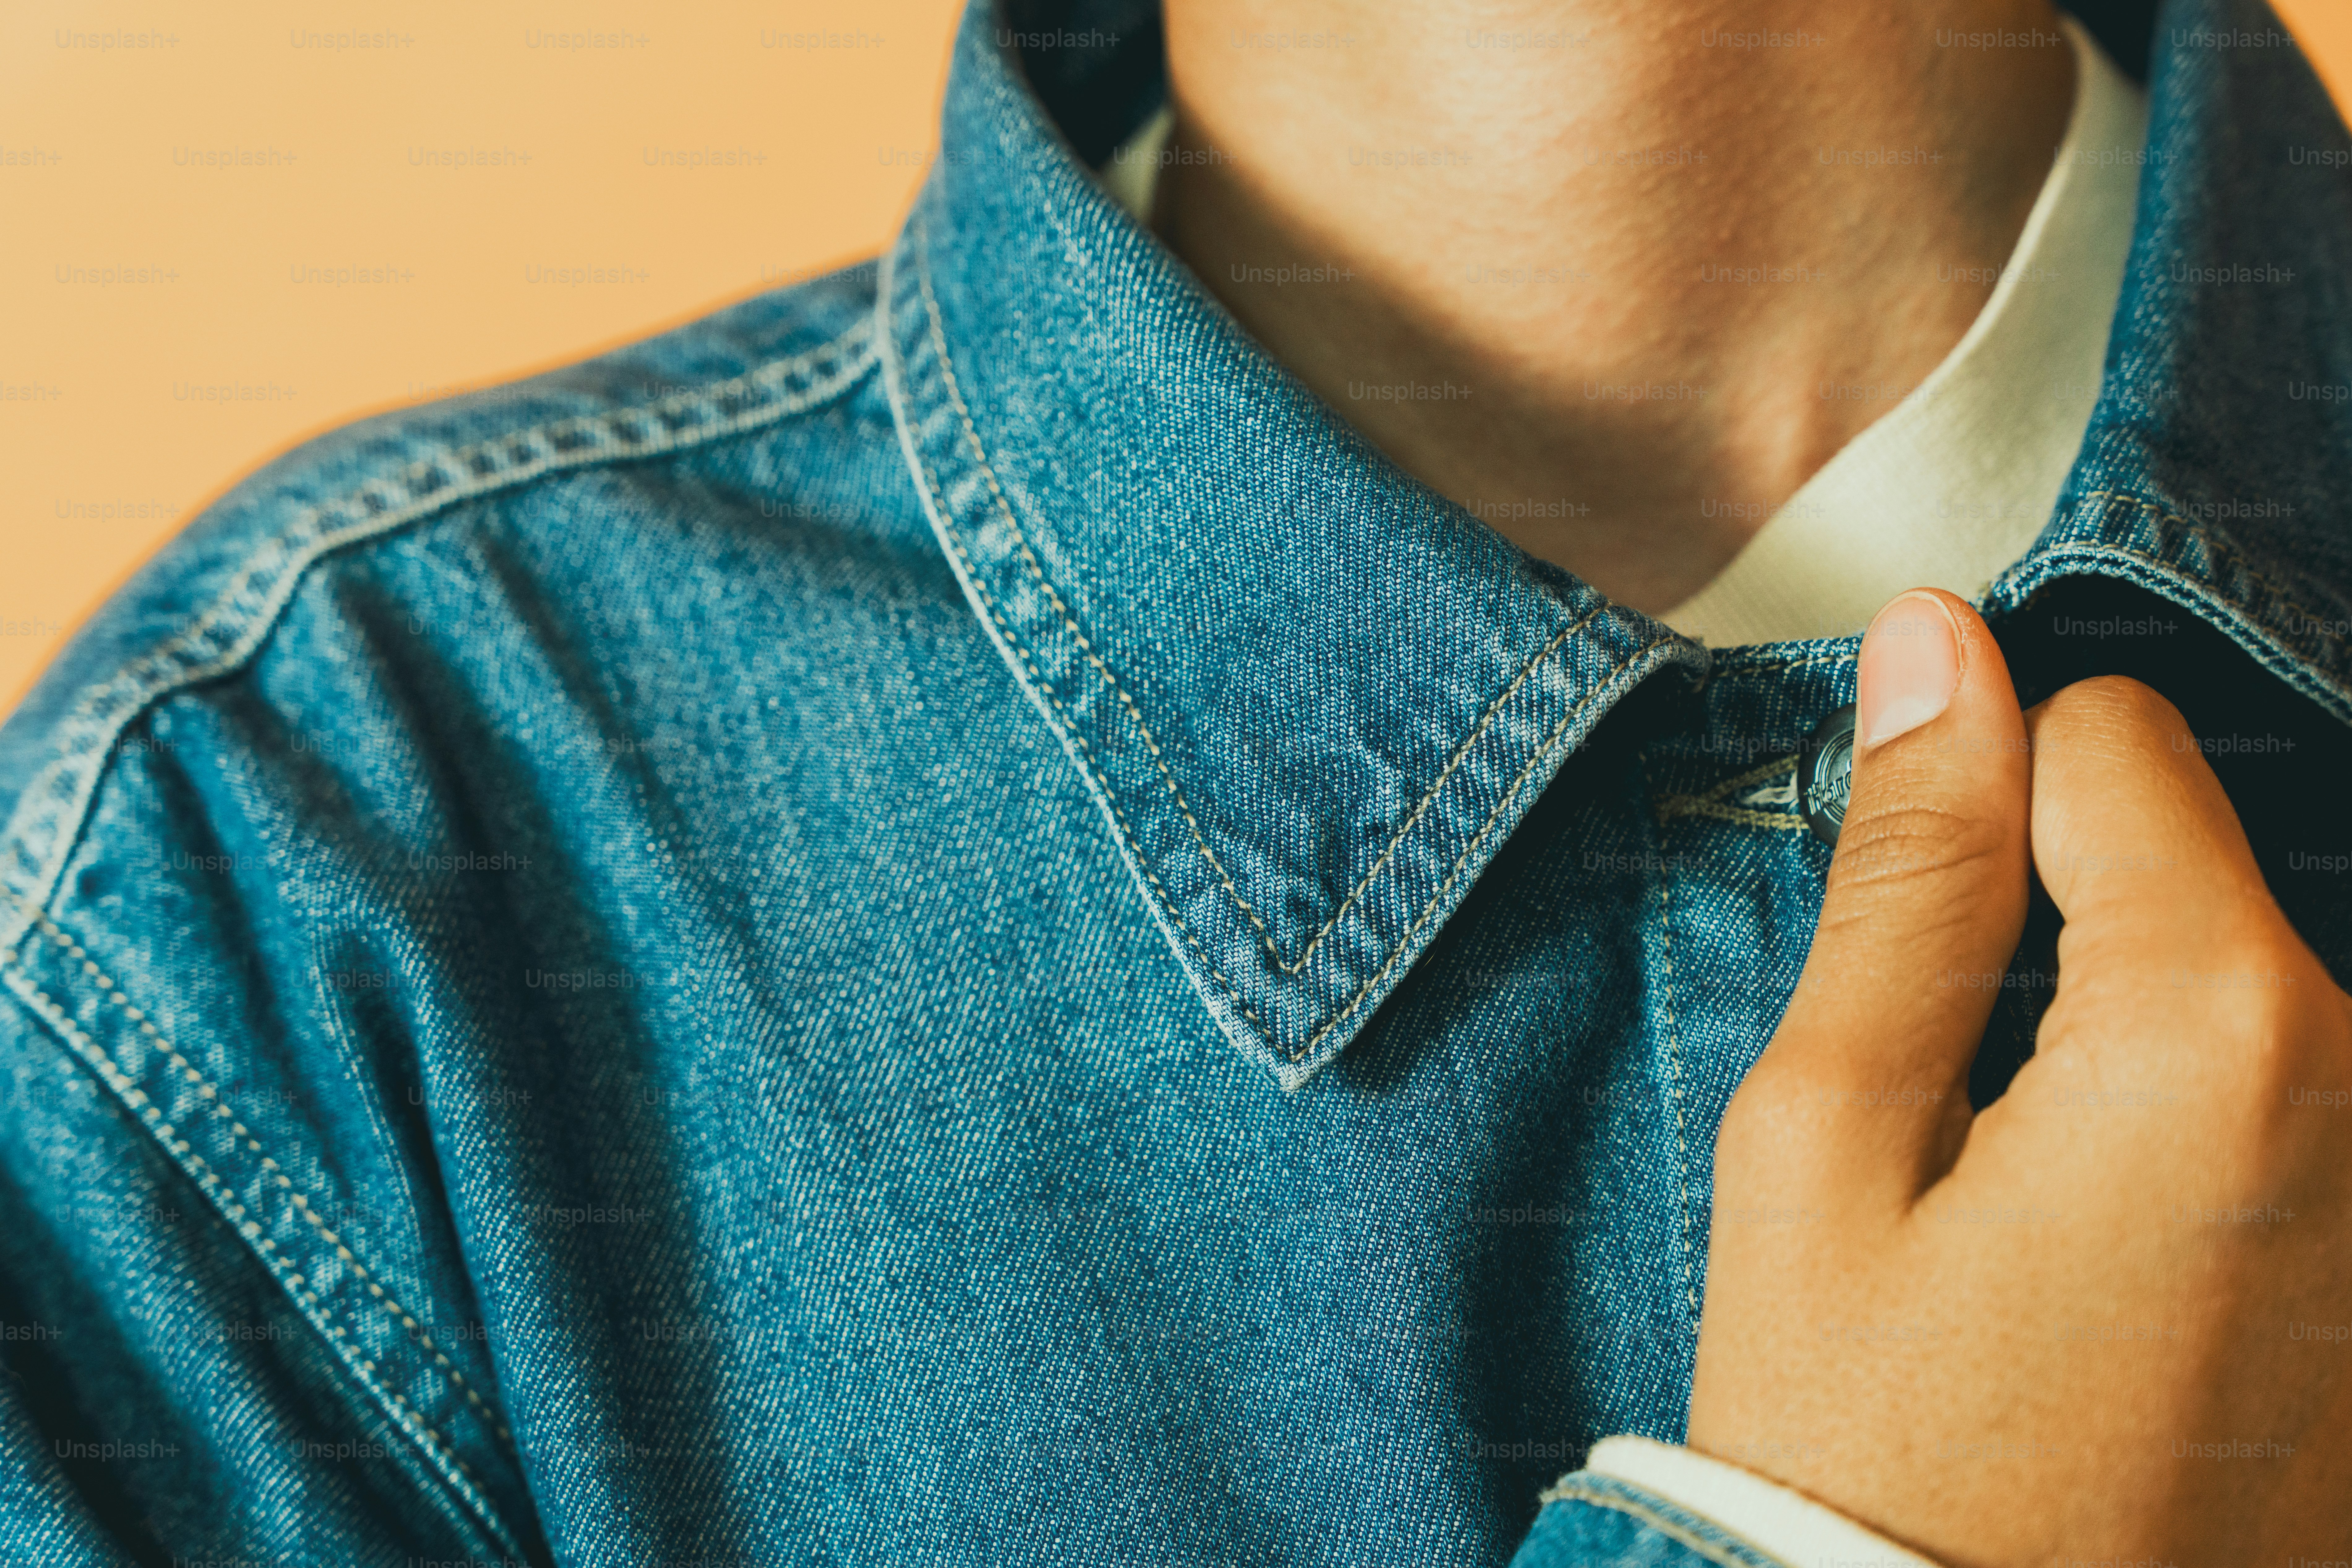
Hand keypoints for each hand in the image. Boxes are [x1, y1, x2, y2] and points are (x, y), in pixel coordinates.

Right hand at [1687, 589, 2351, 1565]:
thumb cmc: (1859, 1432)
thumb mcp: (1824, 1136)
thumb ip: (1909, 879)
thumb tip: (1938, 651)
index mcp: (2216, 1034)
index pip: (2112, 740)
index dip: (1980, 794)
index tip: (1914, 918)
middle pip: (2204, 870)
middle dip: (2071, 923)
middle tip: (1961, 1103)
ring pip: (2251, 992)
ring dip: (2137, 1039)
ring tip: (2033, 1208)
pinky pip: (2300, 1117)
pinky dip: (2202, 1139)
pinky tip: (2117, 1273)